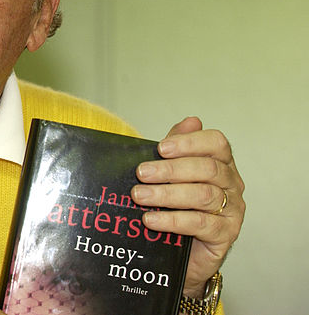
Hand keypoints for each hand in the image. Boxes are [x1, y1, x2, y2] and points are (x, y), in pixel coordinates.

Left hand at [131, 117, 244, 297]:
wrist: (184, 251)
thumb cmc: (179, 207)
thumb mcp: (172, 174)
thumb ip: (178, 149)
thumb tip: (191, 121)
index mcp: (221, 163)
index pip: (216, 143)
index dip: (189, 142)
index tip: (161, 148)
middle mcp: (232, 184)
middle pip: (207, 169)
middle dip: (170, 170)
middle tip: (141, 173)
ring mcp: (232, 210)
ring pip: (202, 195)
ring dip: (166, 194)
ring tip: (139, 196)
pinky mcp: (226, 234)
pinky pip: (201, 224)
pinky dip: (173, 220)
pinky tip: (151, 220)